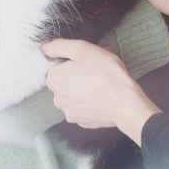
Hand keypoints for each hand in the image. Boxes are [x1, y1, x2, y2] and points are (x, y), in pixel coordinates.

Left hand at [42, 39, 159, 143]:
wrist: (124, 101)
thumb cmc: (105, 73)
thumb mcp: (82, 49)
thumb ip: (59, 46)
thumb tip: (44, 48)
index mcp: (54, 79)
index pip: (58, 67)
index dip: (73, 62)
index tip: (87, 62)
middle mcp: (57, 98)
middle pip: (66, 82)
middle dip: (78, 76)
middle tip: (97, 70)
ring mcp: (69, 113)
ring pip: (74, 96)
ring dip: (84, 90)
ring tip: (102, 85)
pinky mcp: (82, 122)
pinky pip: (83, 108)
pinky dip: (90, 103)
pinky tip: (102, 98)